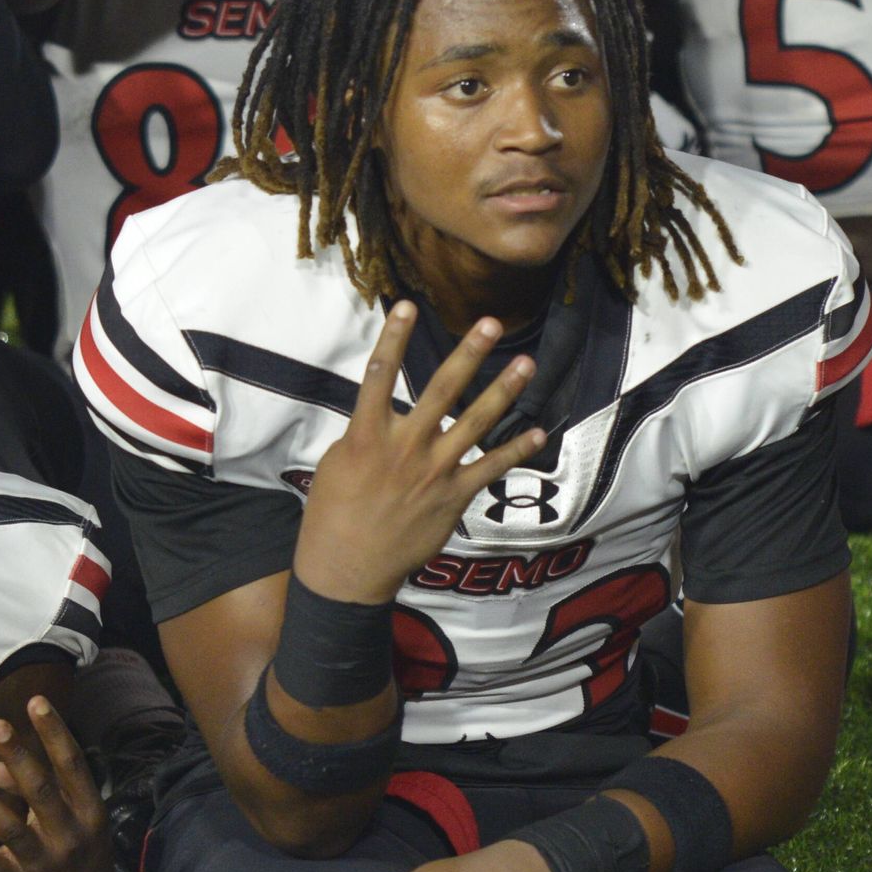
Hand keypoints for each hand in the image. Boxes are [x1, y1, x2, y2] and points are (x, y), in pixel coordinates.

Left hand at [0, 696, 117, 871]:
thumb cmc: (75, 850)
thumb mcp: (71, 816)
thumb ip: (39, 788)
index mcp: (89, 813)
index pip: (72, 766)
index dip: (55, 733)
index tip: (36, 702)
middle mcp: (69, 837)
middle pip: (41, 793)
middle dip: (19, 757)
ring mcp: (42, 863)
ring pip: (9, 828)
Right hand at [288, 304, 546, 603]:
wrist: (348, 567)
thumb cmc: (334, 514)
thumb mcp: (337, 463)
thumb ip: (365, 433)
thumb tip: (381, 414)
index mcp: (367, 435)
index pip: (378, 375)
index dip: (392, 337)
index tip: (406, 304)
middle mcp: (405, 447)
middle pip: (442, 390)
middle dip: (468, 353)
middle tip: (491, 323)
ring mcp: (434, 471)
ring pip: (475, 422)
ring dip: (503, 391)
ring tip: (526, 363)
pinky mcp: (454, 497)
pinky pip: (490, 468)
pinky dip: (515, 449)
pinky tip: (537, 431)